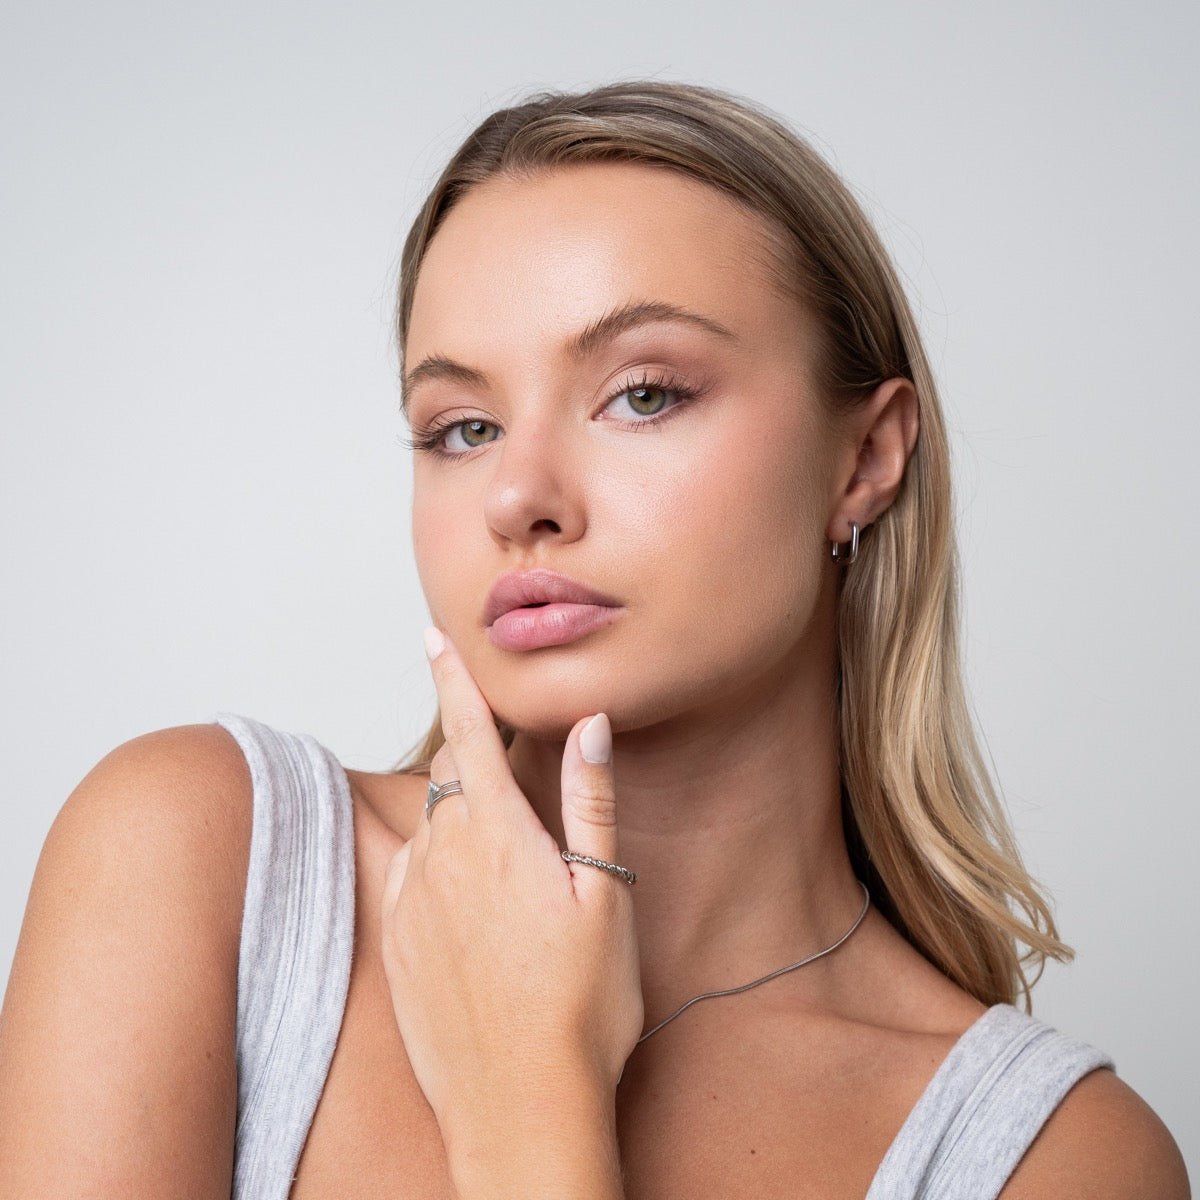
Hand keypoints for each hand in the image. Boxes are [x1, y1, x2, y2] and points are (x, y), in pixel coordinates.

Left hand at [380, 626, 643, 1143]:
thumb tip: (588, 725)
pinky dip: (432, 862)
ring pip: (429, 826)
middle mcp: (443, 858)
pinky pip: (406, 875)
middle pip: (448, 777)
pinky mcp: (395, 944)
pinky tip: (463, 897)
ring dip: (457, 818)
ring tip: (502, 862)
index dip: (452, 678)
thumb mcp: (605, 899)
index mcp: (498, 837)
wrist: (519, 1108)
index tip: (433, 636)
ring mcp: (411, 903)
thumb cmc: (580, 1008)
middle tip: (510, 784)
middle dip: (470, 757)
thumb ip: (591, 803)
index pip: (468, 734)